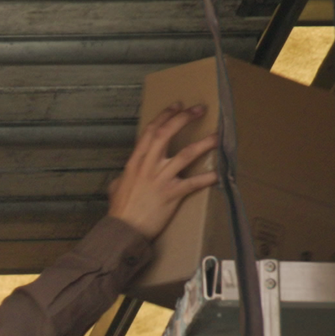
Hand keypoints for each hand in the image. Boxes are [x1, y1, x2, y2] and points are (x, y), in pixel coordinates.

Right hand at [107, 102, 222, 237]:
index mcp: (135, 162)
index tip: (177, 106)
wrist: (123, 230)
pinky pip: (193, 183)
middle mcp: (148, 166)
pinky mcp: (171, 194)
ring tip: (217, 136)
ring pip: (186, 154)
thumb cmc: (120, 210)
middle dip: (184, 118)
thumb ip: (124, 177)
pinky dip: (207, 178)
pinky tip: (218, 174)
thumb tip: (125, 176)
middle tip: (199, 109)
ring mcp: (160, 179)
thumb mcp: (116, 188)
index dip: (165, 115)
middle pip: (167, 133)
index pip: (151, 131)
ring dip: (204, 143)